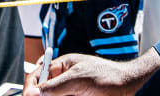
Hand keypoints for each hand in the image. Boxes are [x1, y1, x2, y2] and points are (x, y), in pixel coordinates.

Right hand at [25, 52, 158, 95]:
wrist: (129, 88)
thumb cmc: (109, 76)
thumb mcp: (78, 79)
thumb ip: (54, 87)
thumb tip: (33, 93)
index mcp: (62, 66)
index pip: (38, 75)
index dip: (31, 86)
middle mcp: (64, 80)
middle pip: (43, 91)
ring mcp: (71, 92)